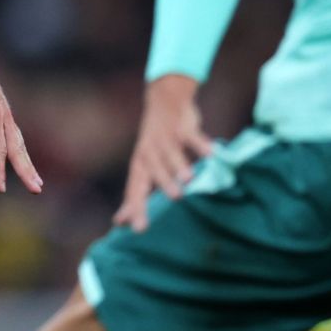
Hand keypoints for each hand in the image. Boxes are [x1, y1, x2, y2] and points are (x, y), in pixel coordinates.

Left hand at [0, 47, 42, 193]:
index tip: (0, 188)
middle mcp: (4, 117)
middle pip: (18, 149)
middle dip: (26, 171)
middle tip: (36, 190)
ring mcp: (7, 115)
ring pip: (20, 143)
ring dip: (28, 163)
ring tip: (37, 182)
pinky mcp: (5, 113)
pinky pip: (16, 135)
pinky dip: (21, 150)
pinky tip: (23, 161)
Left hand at [112, 73, 214, 232]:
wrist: (164, 101)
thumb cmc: (154, 145)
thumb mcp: (141, 169)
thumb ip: (133, 195)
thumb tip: (119, 222)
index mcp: (140, 166)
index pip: (136, 190)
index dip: (136, 209)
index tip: (140, 230)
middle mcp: (150, 153)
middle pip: (155, 172)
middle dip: (164, 185)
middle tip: (175, 200)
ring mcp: (165, 139)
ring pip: (172, 154)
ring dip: (180, 166)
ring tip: (189, 180)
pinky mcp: (182, 127)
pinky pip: (192, 137)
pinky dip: (201, 145)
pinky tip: (211, 155)